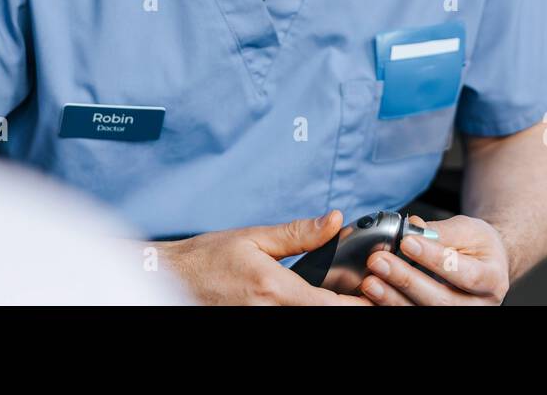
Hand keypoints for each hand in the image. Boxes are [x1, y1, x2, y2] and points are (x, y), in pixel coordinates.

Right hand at [154, 210, 372, 305]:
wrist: (171, 279)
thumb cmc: (207, 258)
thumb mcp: (254, 236)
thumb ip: (299, 233)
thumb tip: (335, 221)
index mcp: (273, 288)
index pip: (330, 305)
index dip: (359, 302)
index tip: (375, 291)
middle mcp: (269, 313)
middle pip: (324, 316)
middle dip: (348, 307)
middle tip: (366, 292)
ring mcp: (261, 323)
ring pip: (308, 321)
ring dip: (326, 307)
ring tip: (341, 295)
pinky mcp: (254, 326)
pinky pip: (289, 321)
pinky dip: (305, 310)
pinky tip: (314, 299)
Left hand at [359, 214, 509, 304]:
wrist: (486, 263)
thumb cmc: (478, 247)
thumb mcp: (469, 230)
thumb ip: (441, 231)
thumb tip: (412, 227)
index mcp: (492, 279)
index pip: (464, 274)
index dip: (433, 258)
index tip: (406, 241)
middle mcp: (478, 305)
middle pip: (441, 300)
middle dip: (406, 281)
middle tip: (379, 261)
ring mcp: (458, 316)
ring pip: (423, 313)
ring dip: (392, 299)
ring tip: (371, 282)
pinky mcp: (438, 317)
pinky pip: (411, 314)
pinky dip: (389, 306)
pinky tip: (371, 297)